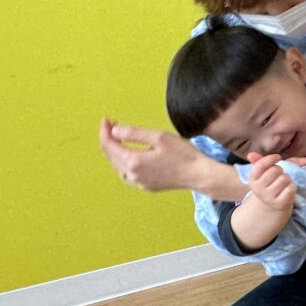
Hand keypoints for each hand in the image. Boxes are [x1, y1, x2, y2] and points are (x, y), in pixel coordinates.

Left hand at [99, 117, 218, 192]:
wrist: (200, 175)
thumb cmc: (183, 155)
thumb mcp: (159, 137)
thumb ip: (134, 133)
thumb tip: (115, 131)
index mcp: (134, 162)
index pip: (109, 145)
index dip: (105, 130)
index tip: (106, 119)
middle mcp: (133, 176)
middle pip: (111, 156)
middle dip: (109, 139)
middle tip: (112, 124)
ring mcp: (140, 183)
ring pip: (118, 166)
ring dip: (115, 152)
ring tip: (118, 138)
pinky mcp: (147, 186)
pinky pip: (128, 174)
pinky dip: (124, 162)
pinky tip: (130, 155)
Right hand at [246, 152, 296, 211]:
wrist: (271, 205)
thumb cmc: (269, 184)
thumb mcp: (262, 173)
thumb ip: (258, 162)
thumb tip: (251, 154)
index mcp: (252, 180)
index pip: (261, 165)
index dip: (271, 158)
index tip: (277, 157)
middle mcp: (259, 189)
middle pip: (275, 170)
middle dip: (280, 170)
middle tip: (279, 175)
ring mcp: (269, 198)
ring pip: (284, 179)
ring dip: (287, 178)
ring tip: (284, 183)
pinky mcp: (280, 203)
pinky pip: (290, 188)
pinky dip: (292, 186)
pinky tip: (288, 189)